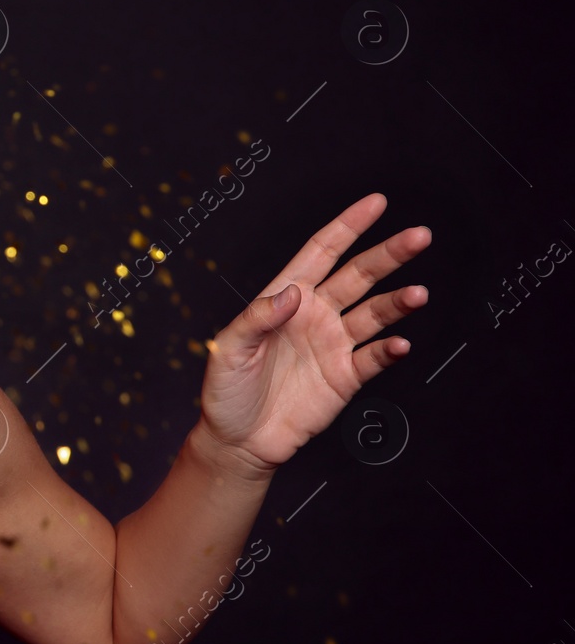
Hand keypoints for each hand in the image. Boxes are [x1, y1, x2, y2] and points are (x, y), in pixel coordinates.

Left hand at [196, 193, 431, 471]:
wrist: (238, 440)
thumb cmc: (225, 391)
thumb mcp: (227, 350)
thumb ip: (255, 318)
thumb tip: (289, 294)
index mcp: (285, 298)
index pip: (321, 252)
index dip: (348, 226)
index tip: (376, 203)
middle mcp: (315, 315)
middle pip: (359, 275)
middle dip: (389, 254)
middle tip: (419, 235)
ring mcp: (333, 344)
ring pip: (374, 313)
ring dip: (397, 302)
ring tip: (418, 293)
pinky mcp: (345, 377)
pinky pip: (374, 358)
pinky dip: (389, 350)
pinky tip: (400, 344)